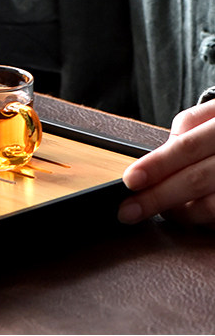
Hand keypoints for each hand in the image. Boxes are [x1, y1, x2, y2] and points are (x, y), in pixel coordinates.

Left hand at [118, 98, 214, 229]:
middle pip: (196, 179)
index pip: (187, 147)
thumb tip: (156, 163)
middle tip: (129, 210)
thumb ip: (187, 132)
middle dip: (158, 197)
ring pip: (211, 205)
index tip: (130, 180)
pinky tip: (190, 215)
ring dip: (181, 212)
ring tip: (162, 212)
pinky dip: (203, 219)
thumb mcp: (210, 116)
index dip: (157, 165)